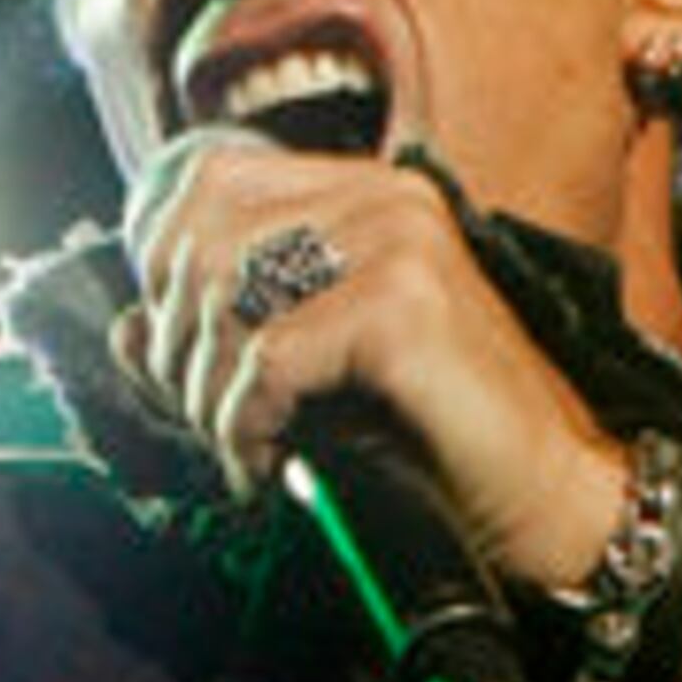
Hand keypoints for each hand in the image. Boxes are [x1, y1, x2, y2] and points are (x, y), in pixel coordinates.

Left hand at [113, 130, 625, 588]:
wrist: (559, 498)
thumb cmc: (442, 438)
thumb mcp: (320, 374)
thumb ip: (226, 337)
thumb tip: (122, 331)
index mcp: (364, 191)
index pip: (204, 182)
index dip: (163, 270)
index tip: (179, 358)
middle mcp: (382, 197)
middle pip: (197, 240)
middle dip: (177, 346)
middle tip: (208, 418)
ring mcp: (397, 243)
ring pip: (223, 298)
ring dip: (207, 394)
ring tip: (242, 445)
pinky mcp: (404, 306)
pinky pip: (267, 356)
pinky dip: (246, 420)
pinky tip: (268, 459)